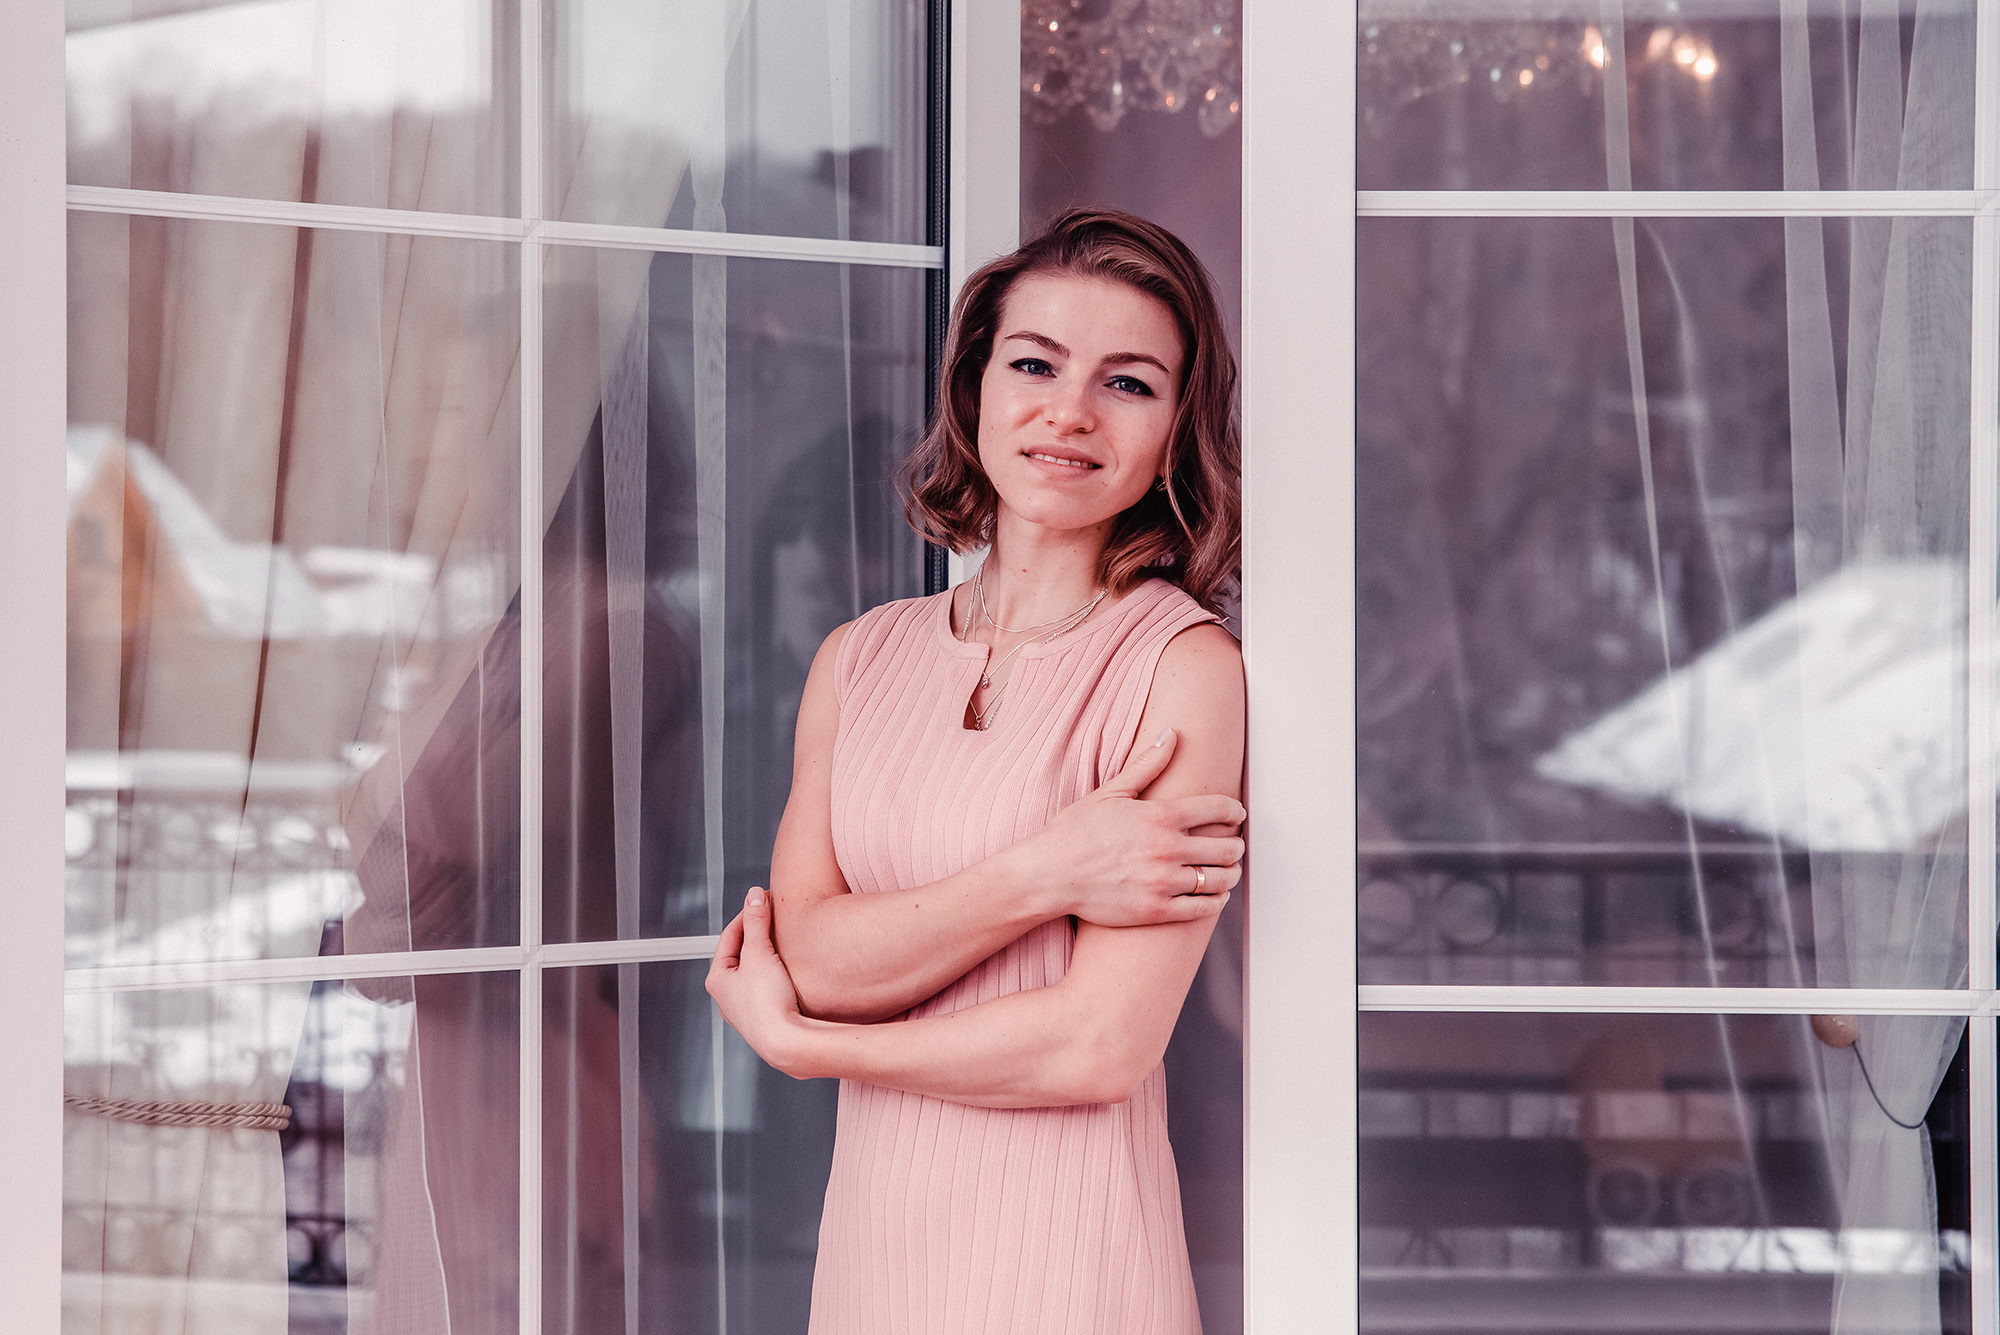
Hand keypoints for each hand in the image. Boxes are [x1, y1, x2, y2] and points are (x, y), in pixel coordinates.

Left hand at [706, 888, 810, 1073]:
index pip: (730, 934)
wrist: (787, 1043)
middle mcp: (727, 995)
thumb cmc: (767, 1004)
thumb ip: (756, 922)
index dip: (748, 913)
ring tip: (784, 940)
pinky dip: (776, 971)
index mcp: (717, 979)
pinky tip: (790, 969)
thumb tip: (753, 896)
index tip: (764, 900)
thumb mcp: (759, 953)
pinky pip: (767, 985)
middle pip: (741, 952)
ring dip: (768, 952)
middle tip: (775, 917)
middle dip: (758, 932)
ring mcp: (745, 1007)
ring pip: (755, 969)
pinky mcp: (764, 1016)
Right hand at [1006, 728, 1244, 927]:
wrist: (1049, 875)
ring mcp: (1162, 883)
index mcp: (1160, 816)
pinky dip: (1215, 902)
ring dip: (1230, 874)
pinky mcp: (1155, 911)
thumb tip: (1171, 733)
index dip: (1235, 811)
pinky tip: (1214, 896)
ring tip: (1227, 871)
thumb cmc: (1075, 832)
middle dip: (1235, 845)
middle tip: (1233, 845)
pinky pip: (1201, 909)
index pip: (1219, 810)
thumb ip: (1147, 764)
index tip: (1236, 814)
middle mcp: (1167, 849)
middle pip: (1226, 848)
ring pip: (1219, 880)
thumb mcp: (1111, 792)